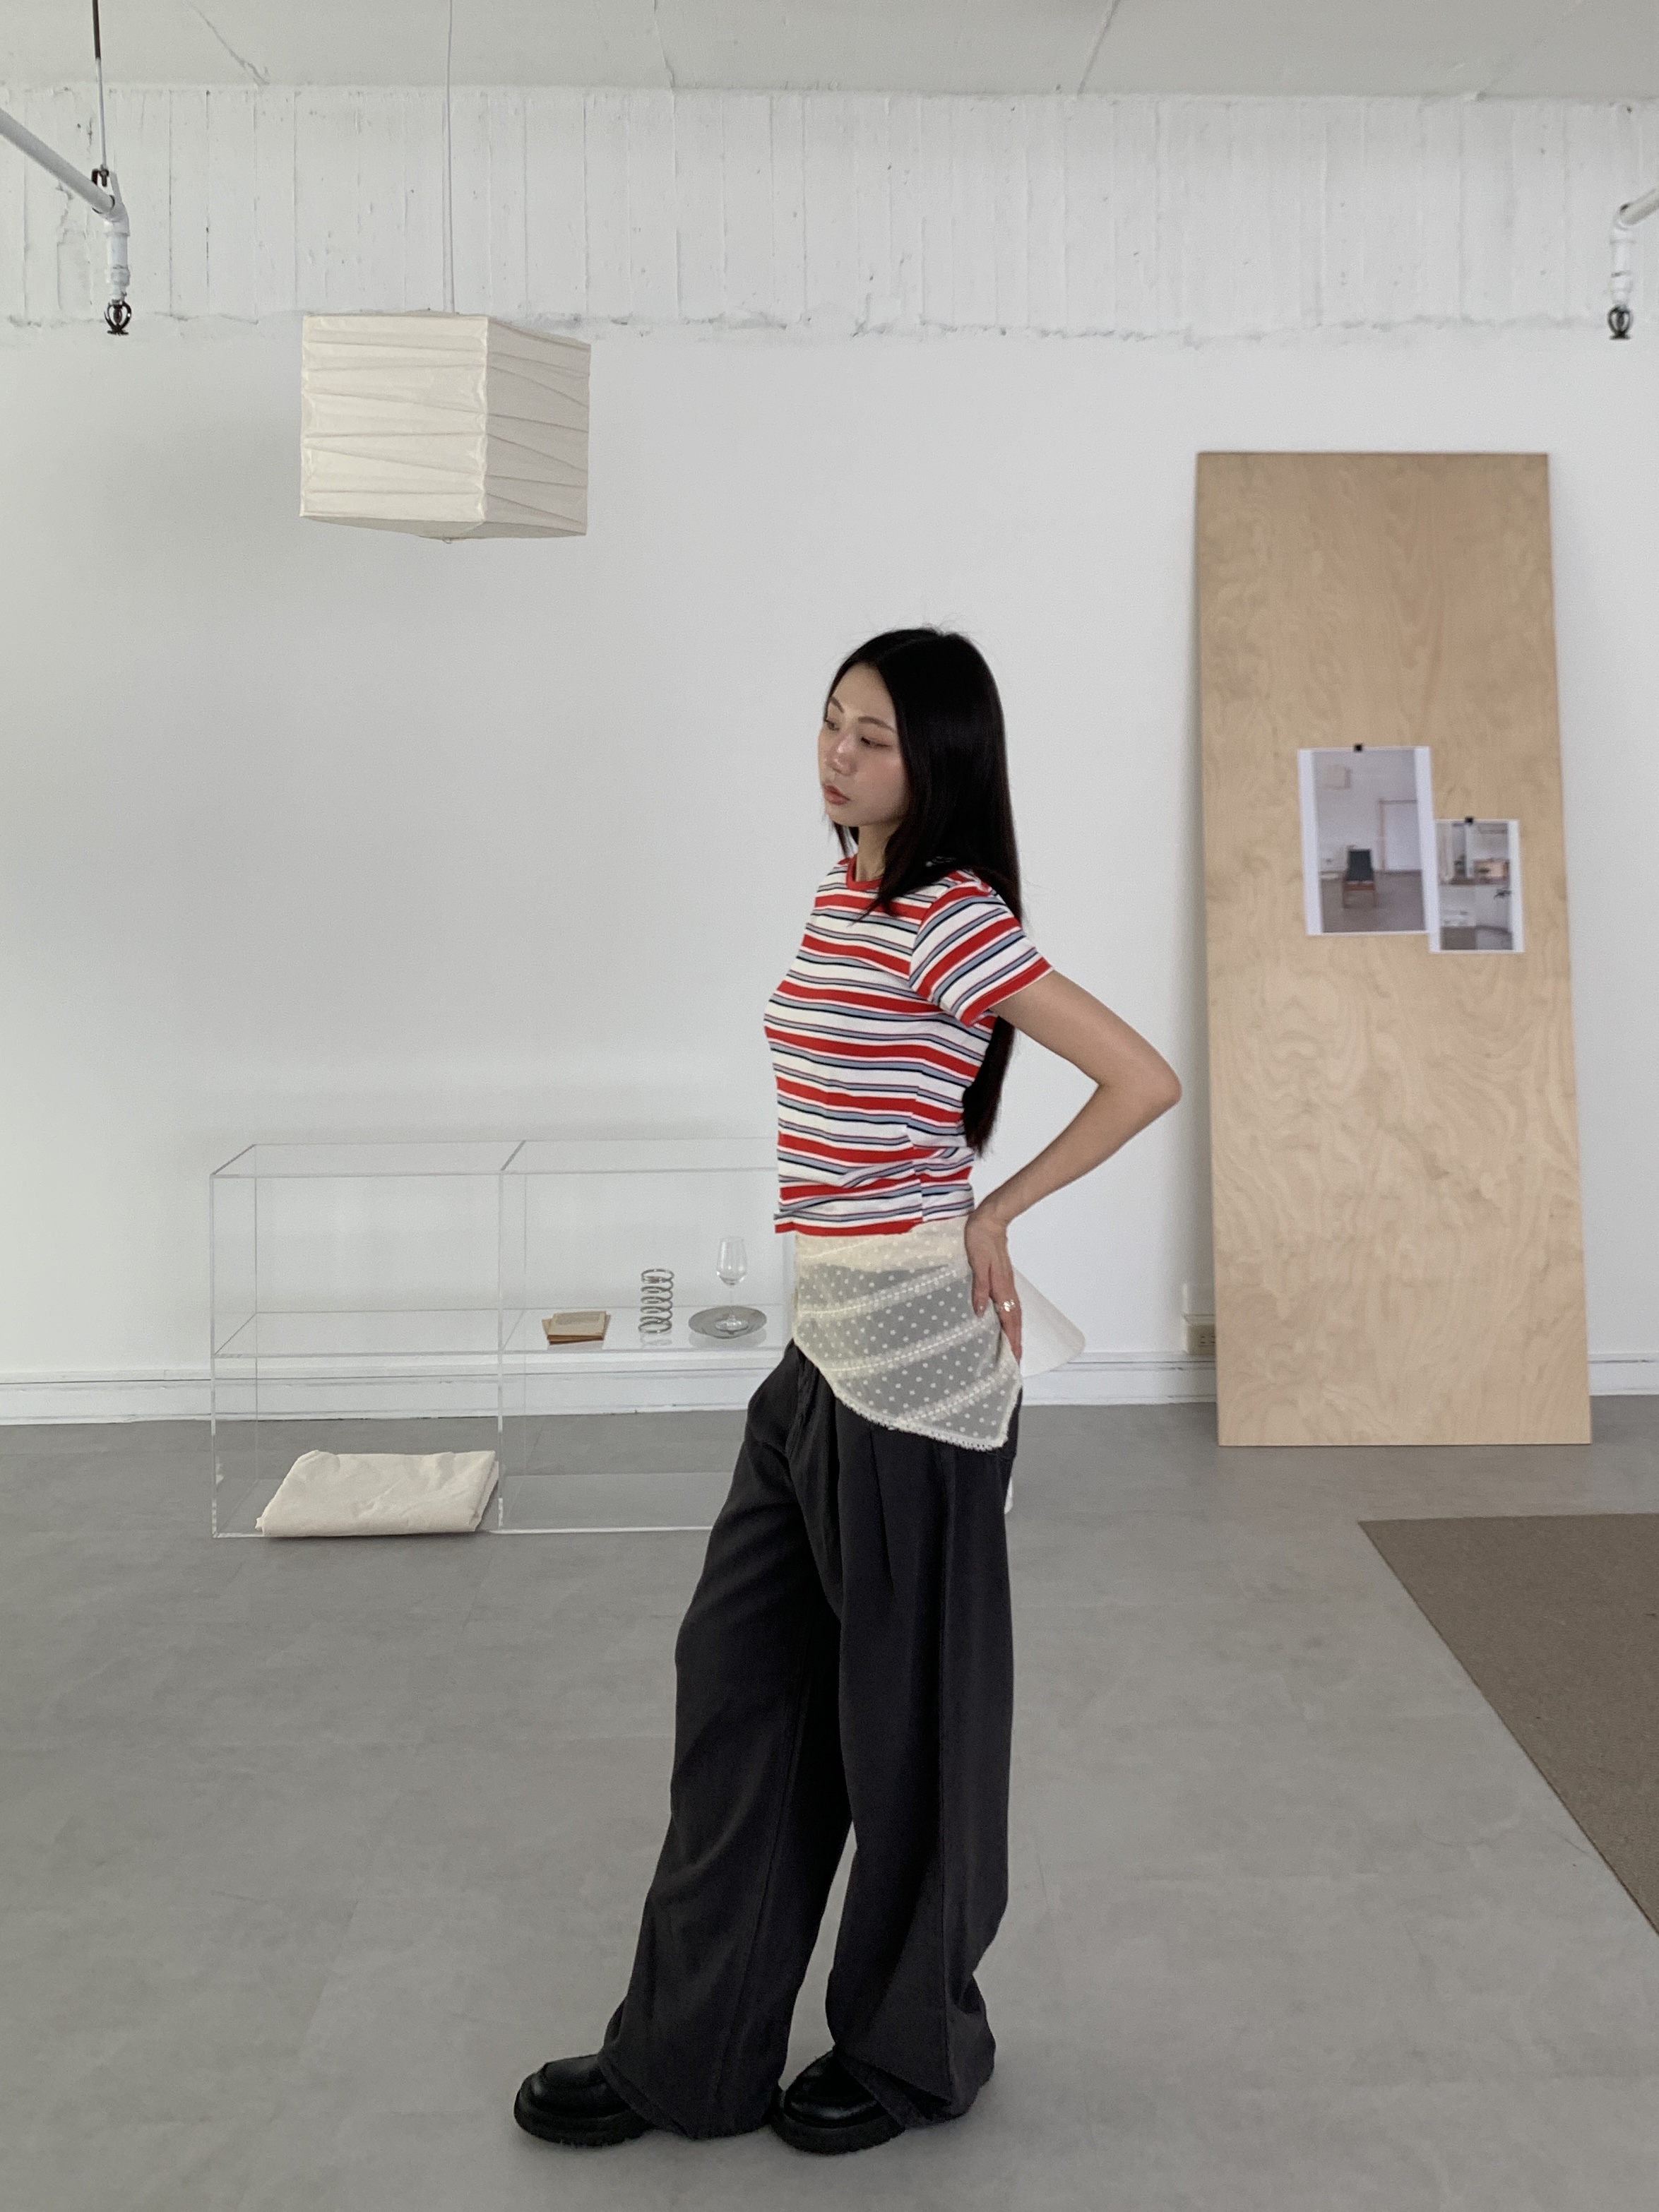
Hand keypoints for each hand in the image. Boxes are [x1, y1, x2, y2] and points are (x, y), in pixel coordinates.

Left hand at [965, 1205, 1020, 1362]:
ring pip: (1014, 1313)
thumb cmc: (980, 1239)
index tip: (1014, 1358)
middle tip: (1016, 1361)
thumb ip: (979, 1289)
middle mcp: (1007, 1289)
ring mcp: (1007, 1284)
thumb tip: (981, 1313)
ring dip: (1015, 1332)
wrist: (990, 1221)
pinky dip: (1010, 1318)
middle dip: (1017, 1342)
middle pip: (1015, 1321)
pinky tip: (1005, 1321)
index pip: (1009, 1321)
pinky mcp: (1003, 1279)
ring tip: (1013, 1347)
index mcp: (1001, 1288)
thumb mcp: (976, 1264)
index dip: (1012, 1341)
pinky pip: (1009, 1304)